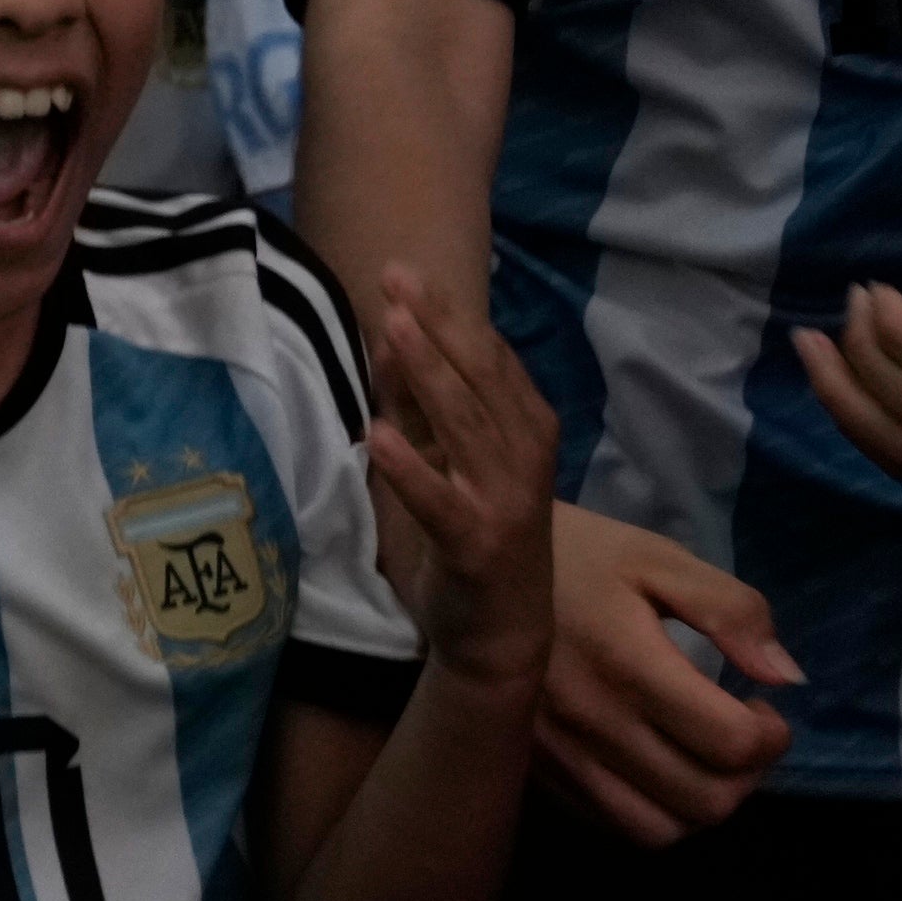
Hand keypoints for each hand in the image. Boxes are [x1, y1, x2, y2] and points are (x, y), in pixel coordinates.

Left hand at [365, 267, 557, 700]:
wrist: (499, 630)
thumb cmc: (470, 532)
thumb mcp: (445, 455)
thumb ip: (421, 402)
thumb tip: (392, 333)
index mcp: (523, 428)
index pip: (484, 358)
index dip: (446, 313)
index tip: (404, 271)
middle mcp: (523, 455)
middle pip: (478, 378)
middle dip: (436, 325)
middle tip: (396, 276)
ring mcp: (504, 499)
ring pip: (463, 425)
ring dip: (428, 374)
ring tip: (391, 328)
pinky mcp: (477, 543)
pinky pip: (440, 500)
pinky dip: (410, 469)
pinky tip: (378, 437)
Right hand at [535, 501, 801, 843]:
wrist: (469, 573)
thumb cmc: (574, 557)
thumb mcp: (658, 559)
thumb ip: (731, 611)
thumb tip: (784, 676)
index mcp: (628, 664)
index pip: (731, 745)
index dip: (771, 736)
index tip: (763, 706)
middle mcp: (591, 722)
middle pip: (705, 800)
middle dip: (746, 775)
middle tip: (740, 734)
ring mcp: (559, 753)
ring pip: (658, 829)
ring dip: (699, 803)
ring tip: (700, 758)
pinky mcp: (537, 768)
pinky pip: (610, 822)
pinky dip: (651, 808)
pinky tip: (653, 762)